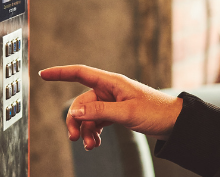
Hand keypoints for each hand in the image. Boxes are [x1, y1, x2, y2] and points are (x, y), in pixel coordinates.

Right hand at [39, 65, 182, 149]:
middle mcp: (109, 90)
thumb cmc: (155, 112)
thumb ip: (99, 112)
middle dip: (75, 121)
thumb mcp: (126, 113)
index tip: (43, 74)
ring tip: (91, 146)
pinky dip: (94, 133)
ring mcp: (112, 102)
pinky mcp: (116, 114)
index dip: (60, 73)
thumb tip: (75, 113)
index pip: (80, 73)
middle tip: (75, 138)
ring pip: (88, 116)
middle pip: (81, 103)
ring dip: (86, 130)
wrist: (175, 123)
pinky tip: (96, 143)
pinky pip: (97, 122)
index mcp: (111, 82)